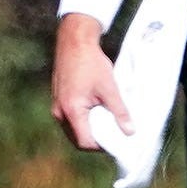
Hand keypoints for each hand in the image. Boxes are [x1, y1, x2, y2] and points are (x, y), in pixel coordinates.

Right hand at [50, 17, 127, 150]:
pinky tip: (96, 113)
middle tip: (113, 135)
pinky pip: (70, 119)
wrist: (74, 41)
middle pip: (77, 139)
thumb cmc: (90, 62)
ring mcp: (56, 106)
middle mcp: (60, 112)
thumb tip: (130, 132)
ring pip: (73, 130)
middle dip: (95, 141)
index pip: (85, 142)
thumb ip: (120, 112)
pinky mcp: (58, 100)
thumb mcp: (109, 88)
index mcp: (71, 110)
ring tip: (106, 124)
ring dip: (88, 131)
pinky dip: (83, 121)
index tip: (117, 142)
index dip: (102, 146)